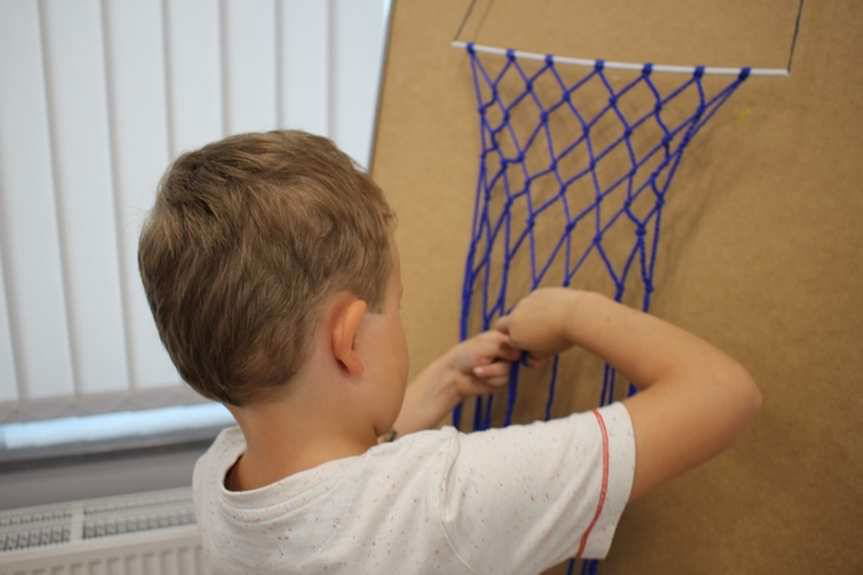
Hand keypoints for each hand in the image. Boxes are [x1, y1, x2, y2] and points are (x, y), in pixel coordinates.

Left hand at [389, 331, 520, 436]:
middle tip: (488, 358)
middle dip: (502, 359)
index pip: (517, 339)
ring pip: (509, 370)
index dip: (516, 344)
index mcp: (500, 338)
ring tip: (477, 370)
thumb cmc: (465, 355)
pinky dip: (490, 379)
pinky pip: (503, 380)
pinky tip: (480, 377)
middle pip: (517, 356)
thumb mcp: (486, 344)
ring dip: (492, 371)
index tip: (510, 348)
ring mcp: (503, 367)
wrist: (453, 375)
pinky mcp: (500, 381)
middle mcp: (504, 352)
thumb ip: (505, 345)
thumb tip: (519, 353)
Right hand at [494, 288, 579, 364]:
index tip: (527, 347)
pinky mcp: (537, 293)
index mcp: (515, 335)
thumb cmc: (560, 338)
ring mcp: (525, 303)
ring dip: (527, 316)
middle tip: (531, 334)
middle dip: (514, 328)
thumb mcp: (546, 353)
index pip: (507, 341)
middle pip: (505, 323)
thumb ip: (534, 358)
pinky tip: (553, 311)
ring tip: (547, 322)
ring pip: (520, 311)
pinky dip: (539, 306)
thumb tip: (531, 360)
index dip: (516, 345)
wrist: (575, 314)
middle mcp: (515, 317)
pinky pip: (533, 301)